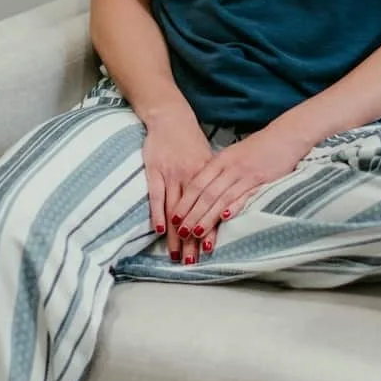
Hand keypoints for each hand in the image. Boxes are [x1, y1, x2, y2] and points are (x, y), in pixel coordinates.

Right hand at [141, 106, 213, 265]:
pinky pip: (156, 196)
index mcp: (207, 175)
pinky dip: (158, 213)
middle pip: (192, 214)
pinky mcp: (154, 171)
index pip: (210, 208)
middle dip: (192, 240)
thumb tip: (226, 205)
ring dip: (175, 234)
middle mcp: (191, 177)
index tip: (210, 251)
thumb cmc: (191, 142)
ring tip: (175, 255)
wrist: (171, 118)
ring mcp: (172, 174)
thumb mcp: (208, 160)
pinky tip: (158, 230)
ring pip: (175, 209)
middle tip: (192, 262)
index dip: (209, 230)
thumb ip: (214, 182)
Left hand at [170, 119, 314, 263]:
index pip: (196, 184)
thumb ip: (218, 171)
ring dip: (208, 217)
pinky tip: (224, 218)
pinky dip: (234, 206)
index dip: (184, 202)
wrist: (286, 136)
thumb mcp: (233, 155)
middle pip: (205, 194)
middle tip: (179, 233)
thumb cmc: (259, 148)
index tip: (173, 219)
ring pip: (221, 198)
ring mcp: (246, 175)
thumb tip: (201, 190)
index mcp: (220, 160)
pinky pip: (245, 195)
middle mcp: (230, 168)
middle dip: (191, 215)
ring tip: (196, 233)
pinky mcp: (262, 181)